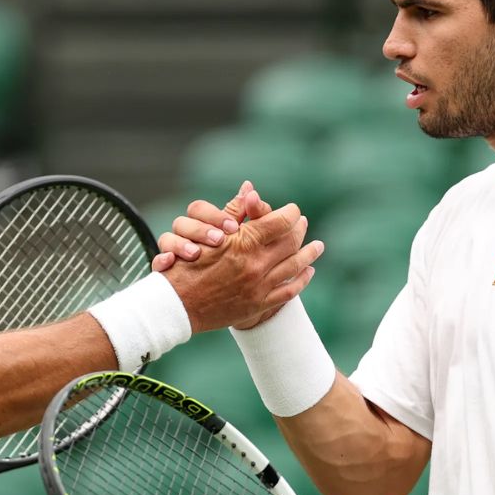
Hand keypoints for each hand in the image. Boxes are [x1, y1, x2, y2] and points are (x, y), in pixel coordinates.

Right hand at [152, 180, 272, 272]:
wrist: (211, 297)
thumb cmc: (229, 263)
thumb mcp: (240, 239)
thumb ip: (245, 215)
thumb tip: (249, 187)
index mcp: (201, 225)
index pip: (199, 209)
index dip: (214, 215)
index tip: (233, 227)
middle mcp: (185, 236)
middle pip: (182, 221)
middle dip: (200, 229)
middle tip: (219, 240)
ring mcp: (173, 253)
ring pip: (167, 238)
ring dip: (181, 243)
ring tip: (196, 253)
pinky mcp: (165, 272)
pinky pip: (157, 262)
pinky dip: (162, 260)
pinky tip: (171, 262)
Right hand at [160, 193, 321, 333]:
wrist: (177, 305)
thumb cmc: (187, 265)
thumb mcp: (208, 233)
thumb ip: (232, 211)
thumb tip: (249, 189)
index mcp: (244, 243)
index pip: (279, 222)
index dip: (289, 213)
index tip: (293, 210)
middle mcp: (255, 265)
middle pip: (291, 243)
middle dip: (300, 231)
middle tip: (304, 224)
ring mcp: (259, 287)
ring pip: (295, 266)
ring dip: (309, 254)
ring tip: (318, 246)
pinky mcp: (259, 304)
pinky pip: (289, 291)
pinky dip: (302, 280)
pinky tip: (308, 272)